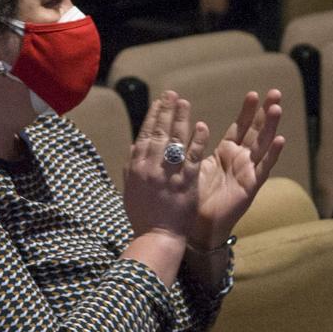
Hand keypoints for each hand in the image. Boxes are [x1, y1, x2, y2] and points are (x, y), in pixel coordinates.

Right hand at [123, 91, 204, 244]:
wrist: (156, 236)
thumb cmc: (143, 216)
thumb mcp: (130, 189)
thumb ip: (131, 167)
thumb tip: (134, 146)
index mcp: (136, 167)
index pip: (144, 135)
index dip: (151, 117)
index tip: (158, 103)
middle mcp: (151, 166)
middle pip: (159, 132)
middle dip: (165, 111)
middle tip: (171, 94)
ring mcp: (168, 173)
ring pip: (175, 140)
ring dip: (180, 119)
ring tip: (184, 102)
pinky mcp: (186, 182)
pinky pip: (192, 156)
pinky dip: (197, 141)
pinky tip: (202, 126)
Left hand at [191, 89, 285, 250]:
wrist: (195, 224)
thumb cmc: (193, 196)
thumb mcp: (191, 164)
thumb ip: (191, 146)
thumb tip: (182, 124)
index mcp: (226, 153)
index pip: (240, 127)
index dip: (248, 111)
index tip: (253, 93)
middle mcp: (240, 160)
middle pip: (256, 131)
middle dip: (265, 112)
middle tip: (275, 92)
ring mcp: (248, 172)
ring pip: (263, 145)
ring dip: (271, 127)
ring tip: (277, 108)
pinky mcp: (250, 186)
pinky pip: (264, 168)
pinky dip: (272, 154)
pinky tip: (280, 140)